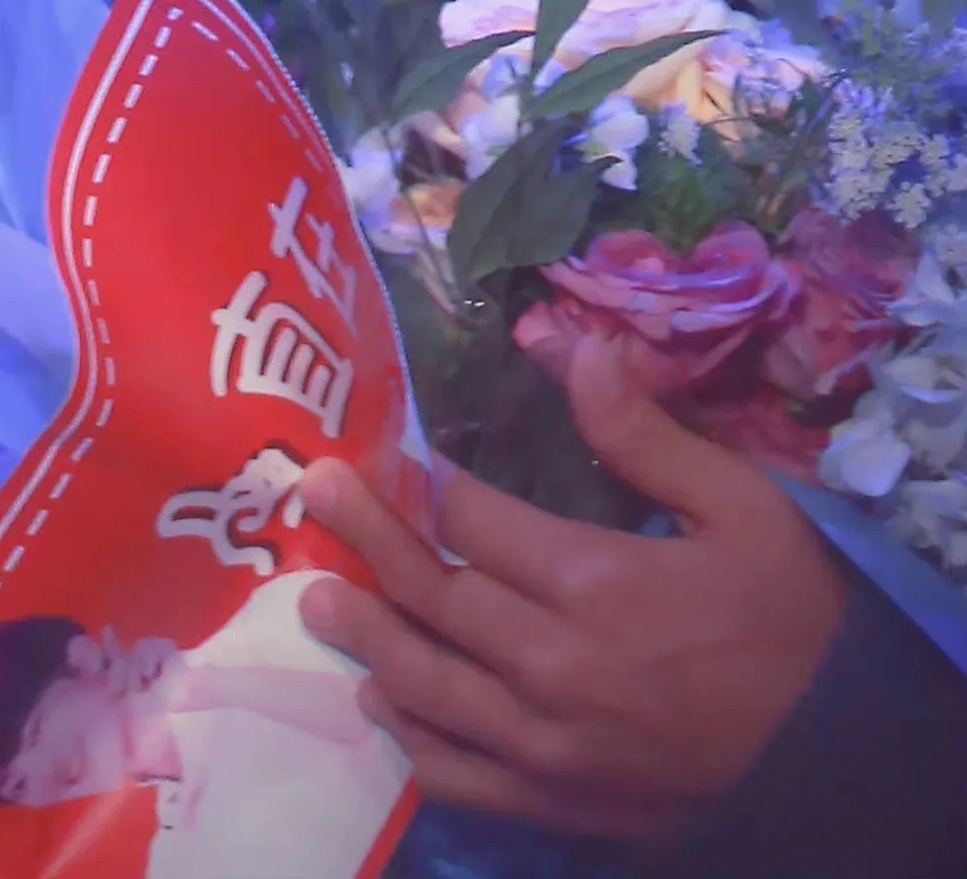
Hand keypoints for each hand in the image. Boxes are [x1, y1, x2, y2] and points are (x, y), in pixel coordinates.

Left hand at [297, 336, 847, 845]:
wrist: (837, 758)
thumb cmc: (790, 619)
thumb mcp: (741, 508)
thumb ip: (645, 434)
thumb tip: (579, 346)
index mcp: (594, 584)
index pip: (474, 522)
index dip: (428, 483)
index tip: (391, 453)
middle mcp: (552, 667)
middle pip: (432, 594)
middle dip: (365, 537)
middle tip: (313, 493)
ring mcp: (547, 747)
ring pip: (426, 685)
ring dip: (364, 635)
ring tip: (317, 596)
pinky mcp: (556, 804)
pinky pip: (458, 774)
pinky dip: (410, 738)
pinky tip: (381, 699)